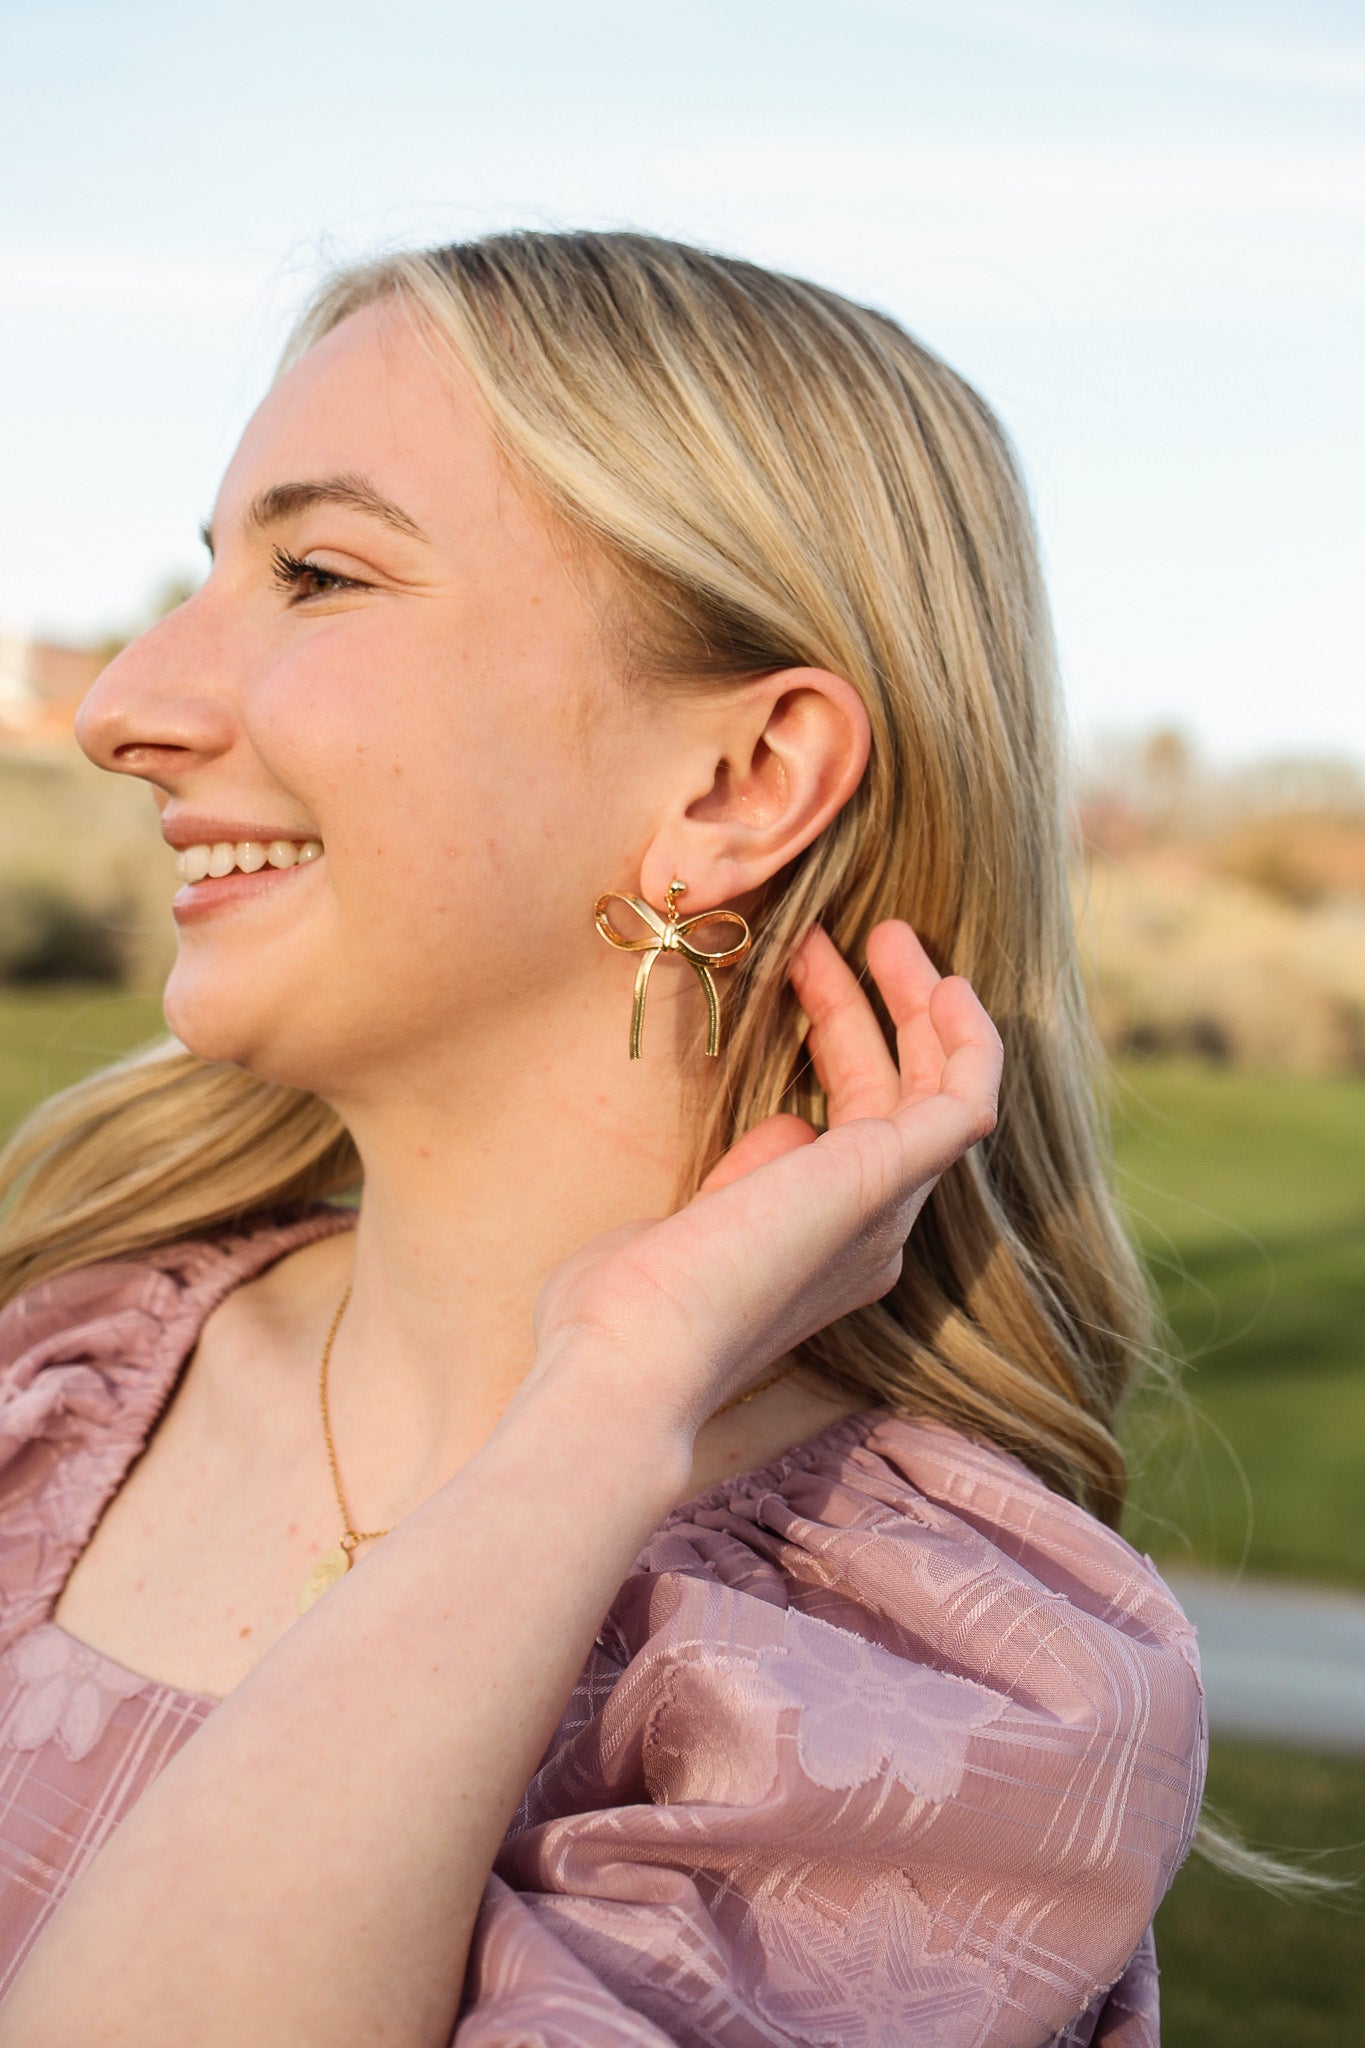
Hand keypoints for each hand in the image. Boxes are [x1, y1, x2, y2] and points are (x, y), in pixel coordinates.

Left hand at [529, 920, 1002, 1435]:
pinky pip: (966, 1097)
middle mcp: (871, 1232)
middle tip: (835, 937)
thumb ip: (739, 1178)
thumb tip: (788, 1123)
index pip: (854, 1127)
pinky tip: (943, 981)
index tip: (795, 974)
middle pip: (894, 1096)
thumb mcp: (685, 1224)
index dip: (835, 1041)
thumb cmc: (622, 1312)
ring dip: (918, 1004)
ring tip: (887, 933)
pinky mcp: (889, 1178)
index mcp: (823, 1248)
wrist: (629, 1362)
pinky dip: (967, 1037)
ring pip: (936, 1089)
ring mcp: (886, 1208)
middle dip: (871, 1009)